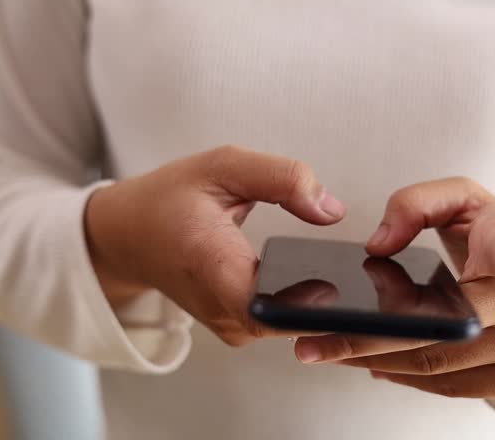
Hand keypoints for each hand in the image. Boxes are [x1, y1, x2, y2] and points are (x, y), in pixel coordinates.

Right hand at [85, 145, 345, 345]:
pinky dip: (302, 300)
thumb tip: (333, 210)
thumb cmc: (171, 198)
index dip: (311, 301)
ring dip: (320, 299)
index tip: (343, 280)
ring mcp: (229, 324)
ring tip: (343, 266)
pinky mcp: (238, 328)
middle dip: (333, 296)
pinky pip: (282, 321)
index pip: (267, 307)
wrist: (128, 235)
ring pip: (292, 324)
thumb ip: (283, 179)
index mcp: (211, 263)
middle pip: (292, 320)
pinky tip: (319, 275)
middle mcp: (220, 306)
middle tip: (366, 267)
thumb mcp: (224, 166)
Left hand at [293, 177, 494, 397]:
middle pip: (441, 333)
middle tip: (309, 342)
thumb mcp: (465, 201)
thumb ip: (418, 204)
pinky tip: (366, 360)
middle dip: (367, 342)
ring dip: (373, 361)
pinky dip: (401, 374)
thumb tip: (375, 247)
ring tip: (322, 349)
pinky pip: (445, 385)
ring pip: (434, 367)